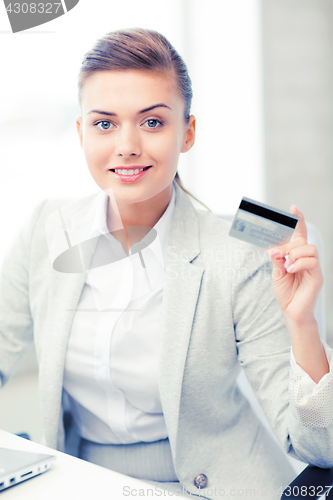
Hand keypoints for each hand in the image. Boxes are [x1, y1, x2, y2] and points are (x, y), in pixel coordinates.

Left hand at [266, 205, 323, 324]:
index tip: (294, 208)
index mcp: (296, 256)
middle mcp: (306, 259)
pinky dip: (299, 263)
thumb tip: (273, 249)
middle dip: (288, 245)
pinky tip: (291, 270)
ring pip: (309, 248)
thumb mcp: (276, 273)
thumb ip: (277, 260)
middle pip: (302, 240)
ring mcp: (313, 267)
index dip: (298, 221)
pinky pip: (312, 262)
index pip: (299, 235)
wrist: (291, 311)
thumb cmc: (286, 293)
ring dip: (294, 253)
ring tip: (287, 265)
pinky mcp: (317, 276)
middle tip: (278, 255)